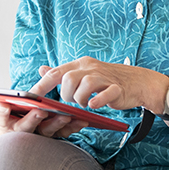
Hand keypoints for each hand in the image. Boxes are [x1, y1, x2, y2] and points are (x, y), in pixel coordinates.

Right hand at [0, 100, 87, 138]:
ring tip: (66, 114)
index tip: (2, 104)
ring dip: (57, 123)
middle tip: (40, 111)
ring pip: (48, 132)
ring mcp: (38, 138)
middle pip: (26, 128)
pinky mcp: (54, 139)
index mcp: (4, 127)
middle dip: (32, 119)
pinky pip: (64, 133)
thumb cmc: (5, 126)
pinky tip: (83, 119)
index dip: (0, 112)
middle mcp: (21, 134)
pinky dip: (74, 126)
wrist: (22, 150)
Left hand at [30, 57, 168, 112]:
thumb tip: (42, 69)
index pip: (55, 72)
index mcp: (80, 64)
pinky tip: (95, 105)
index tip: (31, 97)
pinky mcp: (117, 88)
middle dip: (66, 94)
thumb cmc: (107, 80)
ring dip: (80, 98)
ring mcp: (105, 77)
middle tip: (73, 101)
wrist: (137, 82)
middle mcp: (91, 68)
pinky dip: (98, 101)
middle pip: (68, 78)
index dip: (41, 85)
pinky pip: (105, 93)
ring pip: (85, 84)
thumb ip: (63, 73)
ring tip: (85, 103)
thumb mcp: (83, 73)